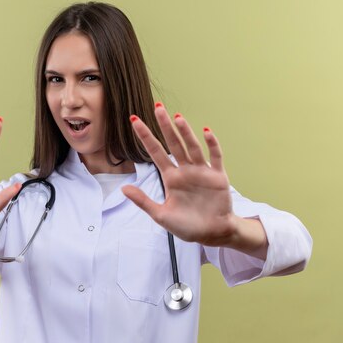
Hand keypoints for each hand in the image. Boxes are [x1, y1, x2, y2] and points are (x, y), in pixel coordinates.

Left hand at [122, 104, 237, 246]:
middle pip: (173, 143)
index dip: (145, 136)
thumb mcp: (161, 215)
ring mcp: (202, 171)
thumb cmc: (187, 226)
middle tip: (158, 107)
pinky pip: (215, 157)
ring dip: (185, 132)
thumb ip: (143, 201)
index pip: (155, 152)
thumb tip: (124, 188)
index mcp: (171, 178)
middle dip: (165, 126)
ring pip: (192, 147)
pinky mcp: (217, 176)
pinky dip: (212, 144)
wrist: (212, 234)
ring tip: (177, 117)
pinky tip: (206, 131)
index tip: (134, 121)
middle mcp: (185, 170)